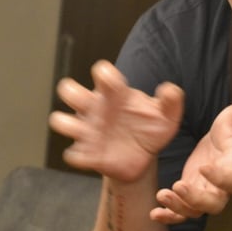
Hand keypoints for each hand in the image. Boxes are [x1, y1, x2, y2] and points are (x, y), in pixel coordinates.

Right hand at [48, 60, 183, 181]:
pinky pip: (72, 154)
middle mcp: (95, 108)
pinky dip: (80, 156)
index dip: (104, 74)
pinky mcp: (87, 154)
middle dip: (73, 93)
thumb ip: (171, 101)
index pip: (102, 73)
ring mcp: (88, 131)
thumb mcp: (167, 115)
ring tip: (92, 133)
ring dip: (70, 125)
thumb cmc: (151, 128)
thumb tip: (170, 89)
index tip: (114, 83)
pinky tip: (96, 157)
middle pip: (67, 89)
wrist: (145, 157)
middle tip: (92, 105)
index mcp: (114, 94)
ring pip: (60, 120)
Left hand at [151, 102, 231, 223]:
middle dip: (195, 200)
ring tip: (162, 194)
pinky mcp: (191, 192)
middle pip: (213, 204)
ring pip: (195, 211)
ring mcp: (206, 192)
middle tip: (179, 186)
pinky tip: (154, 213)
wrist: (231, 142)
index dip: (220, 178)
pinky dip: (169, 216)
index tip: (204, 167)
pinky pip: (181, 212)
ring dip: (178, 207)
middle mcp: (222, 187)